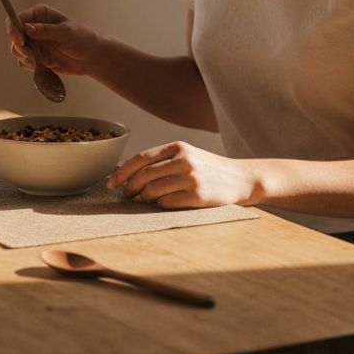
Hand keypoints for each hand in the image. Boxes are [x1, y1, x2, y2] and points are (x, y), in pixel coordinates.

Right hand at [7, 4, 101, 76]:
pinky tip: (43, 65)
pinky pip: (24, 61)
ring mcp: (34, 42)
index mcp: (40, 14)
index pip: (18, 18)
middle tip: (30, 54)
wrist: (91, 57)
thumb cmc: (83, 39)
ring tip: (40, 61)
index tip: (19, 40)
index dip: (14, 28)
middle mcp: (34, 26)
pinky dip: (30, 65)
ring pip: (17, 49)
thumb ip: (47, 30)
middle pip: (14, 35)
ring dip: (25, 56)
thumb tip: (27, 27)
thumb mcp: (66, 32)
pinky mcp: (36, 56)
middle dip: (19, 46)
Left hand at [107, 142, 256, 208]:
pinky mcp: (198, 196)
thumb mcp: (188, 155)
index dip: (122, 172)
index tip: (111, 183)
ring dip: (145, 199)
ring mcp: (191, 178)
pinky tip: (165, 204)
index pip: (141, 159)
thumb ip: (163, 161)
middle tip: (125, 196)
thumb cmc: (209, 169)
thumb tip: (129, 175)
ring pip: (152, 191)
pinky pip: (167, 203)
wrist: (242, 179)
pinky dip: (160, 205)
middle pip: (143, 176)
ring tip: (147, 200)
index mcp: (178, 147)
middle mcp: (184, 160)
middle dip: (129, 188)